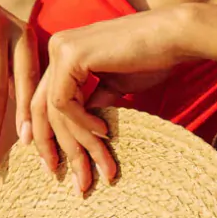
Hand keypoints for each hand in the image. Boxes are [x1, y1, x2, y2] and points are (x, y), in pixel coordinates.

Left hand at [29, 11, 185, 193]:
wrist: (174, 36)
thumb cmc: (153, 59)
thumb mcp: (115, 86)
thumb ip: (93, 103)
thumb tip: (82, 133)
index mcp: (65, 53)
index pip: (45, 101)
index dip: (47, 137)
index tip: (54, 166)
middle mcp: (56, 47)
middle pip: (42, 108)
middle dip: (54, 149)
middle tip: (72, 180)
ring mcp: (61, 49)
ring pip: (54, 110)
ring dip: (77, 144)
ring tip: (96, 170)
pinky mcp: (71, 55)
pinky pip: (64, 102)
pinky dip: (83, 123)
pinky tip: (104, 132)